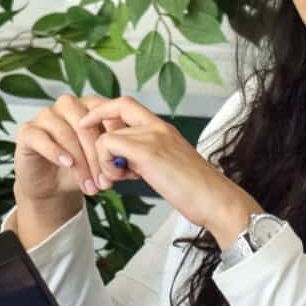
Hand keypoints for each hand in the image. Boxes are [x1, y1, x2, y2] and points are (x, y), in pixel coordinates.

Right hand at [11, 94, 113, 241]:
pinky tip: (66, 164)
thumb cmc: (80, 171)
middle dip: (96, 153)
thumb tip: (136, 162)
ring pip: (63, 130)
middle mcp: (66, 107)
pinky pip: (40, 136)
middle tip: (105, 179)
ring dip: (79, 159)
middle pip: (83, 121)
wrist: (53, 188)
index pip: (104, 110)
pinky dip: (55, 151)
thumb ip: (118, 156)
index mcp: (88, 107)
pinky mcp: (26, 131)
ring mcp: (44, 117)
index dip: (114, 135)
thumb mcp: (104, 163)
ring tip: (89, 184)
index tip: (122, 159)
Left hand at [77, 97, 258, 246]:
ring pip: (106, 135)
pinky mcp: (148, 151)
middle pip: (113, 108)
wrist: (216, 201)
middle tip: (98, 157)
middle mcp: (158, 126)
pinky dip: (106, 165)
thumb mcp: (164, 166)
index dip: (103, 111)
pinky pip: (108, 145)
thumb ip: (142, 157)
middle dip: (96, 130)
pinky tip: (122, 180)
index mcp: (163, 129)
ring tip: (119, 179)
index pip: (126, 104)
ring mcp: (153, 136)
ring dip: (103, 161)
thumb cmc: (194, 191)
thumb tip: (117, 161)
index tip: (89, 127)